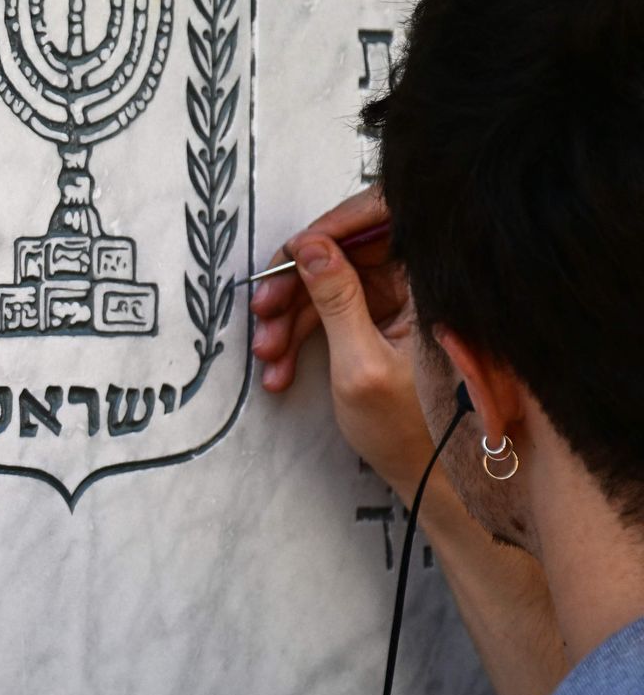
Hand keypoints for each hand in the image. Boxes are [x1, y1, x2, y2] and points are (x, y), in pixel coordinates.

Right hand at [249, 186, 431, 492]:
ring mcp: (398, 302)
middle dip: (297, 285)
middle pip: (346, 253)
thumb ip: (336, 300)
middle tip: (264, 313)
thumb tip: (310, 246)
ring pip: (329, 284)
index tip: (294, 253)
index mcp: (430, 286)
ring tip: (268, 356)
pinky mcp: (381, 319)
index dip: (336, 226)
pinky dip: (301, 335)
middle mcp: (417, 285)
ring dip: (290, 318)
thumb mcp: (360, 363)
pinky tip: (281, 366)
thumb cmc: (408, 429)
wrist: (425, 474)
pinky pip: (330, 310)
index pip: (386, 220)